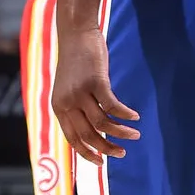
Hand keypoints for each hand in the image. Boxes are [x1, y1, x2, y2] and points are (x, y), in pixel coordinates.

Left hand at [51, 26, 140, 166]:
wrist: (76, 32)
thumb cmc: (76, 60)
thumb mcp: (70, 86)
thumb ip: (77, 105)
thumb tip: (95, 126)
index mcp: (59, 107)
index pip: (72, 139)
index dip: (87, 153)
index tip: (102, 162)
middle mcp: (67, 103)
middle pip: (88, 135)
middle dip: (107, 148)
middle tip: (122, 153)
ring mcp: (80, 92)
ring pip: (102, 123)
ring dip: (121, 132)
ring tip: (135, 135)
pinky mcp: (95, 82)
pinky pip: (113, 106)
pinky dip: (125, 114)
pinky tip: (135, 117)